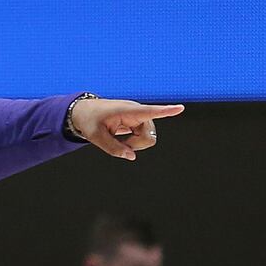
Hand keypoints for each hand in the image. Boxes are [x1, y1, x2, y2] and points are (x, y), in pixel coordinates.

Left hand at [67, 98, 183, 160]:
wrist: (85, 112)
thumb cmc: (90, 121)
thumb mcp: (96, 137)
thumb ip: (113, 148)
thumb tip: (132, 157)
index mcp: (128, 111)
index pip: (150, 111)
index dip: (166, 111)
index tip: (180, 108)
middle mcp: (138, 113)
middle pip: (149, 137)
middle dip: (136, 145)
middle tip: (117, 142)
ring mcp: (139, 118)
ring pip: (147, 139)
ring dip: (134, 143)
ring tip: (117, 136)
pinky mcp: (138, 123)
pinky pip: (143, 138)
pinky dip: (132, 142)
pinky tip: (122, 136)